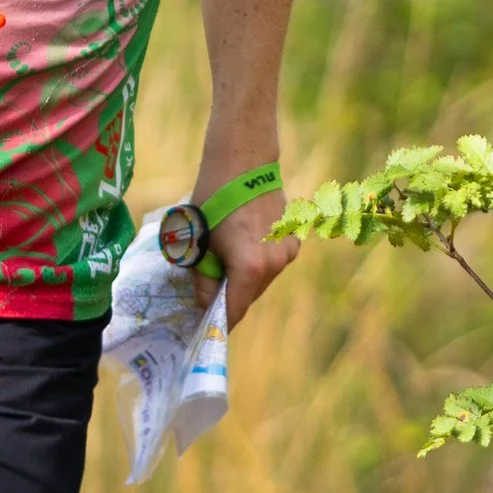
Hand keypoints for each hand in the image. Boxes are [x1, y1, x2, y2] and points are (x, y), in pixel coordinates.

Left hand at [207, 187, 296, 329]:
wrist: (243, 162)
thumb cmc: (214, 200)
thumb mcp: (200, 243)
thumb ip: (203, 279)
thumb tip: (205, 305)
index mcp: (251, 267)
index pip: (234, 310)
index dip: (218, 322)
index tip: (205, 330)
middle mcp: (275, 263)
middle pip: (249, 296)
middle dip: (229, 298)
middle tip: (208, 292)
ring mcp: (287, 251)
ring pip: (261, 280)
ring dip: (243, 280)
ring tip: (222, 260)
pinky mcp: (293, 239)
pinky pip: (271, 263)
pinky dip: (256, 264)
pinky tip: (240, 243)